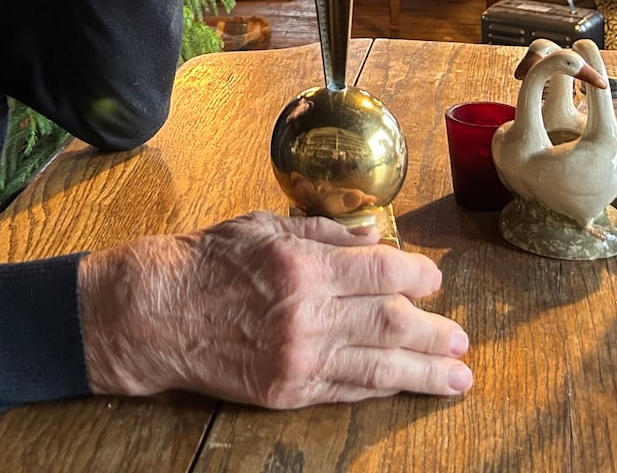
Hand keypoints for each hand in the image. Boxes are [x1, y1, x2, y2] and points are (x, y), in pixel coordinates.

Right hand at [77, 212, 471, 408]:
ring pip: (377, 366)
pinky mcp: (285, 390)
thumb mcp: (262, 227)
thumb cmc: (204, 261)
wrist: (154, 312)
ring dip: (423, 372)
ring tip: (456, 377)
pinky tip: (403, 386)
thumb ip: (321, 231)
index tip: (435, 279)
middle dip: (434, 332)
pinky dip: (380, 387)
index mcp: (302, 264)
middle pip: (390, 323)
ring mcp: (297, 357)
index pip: (380, 270)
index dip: (417, 276)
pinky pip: (346, 389)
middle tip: (462, 338)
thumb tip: (373, 233)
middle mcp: (306, 313)